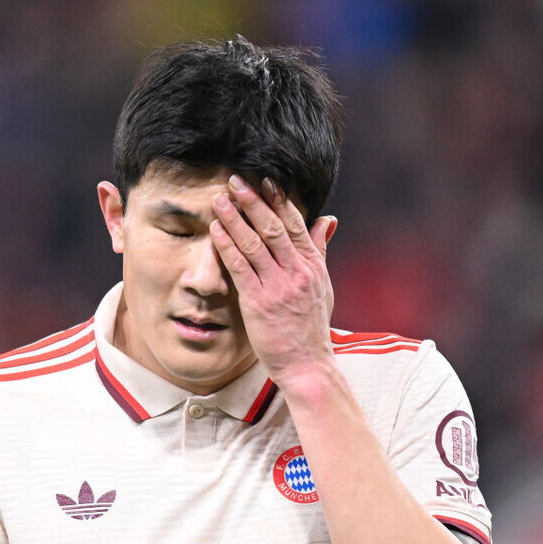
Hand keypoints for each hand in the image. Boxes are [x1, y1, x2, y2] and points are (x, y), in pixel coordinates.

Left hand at [210, 174, 336, 386]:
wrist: (307, 364)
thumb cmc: (311, 327)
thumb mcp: (322, 285)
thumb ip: (320, 250)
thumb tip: (327, 219)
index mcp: (312, 266)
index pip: (295, 224)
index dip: (278, 200)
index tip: (265, 179)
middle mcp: (296, 272)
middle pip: (273, 227)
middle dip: (253, 201)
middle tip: (236, 180)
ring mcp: (277, 287)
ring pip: (254, 244)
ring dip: (235, 218)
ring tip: (220, 199)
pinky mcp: (258, 302)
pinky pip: (240, 267)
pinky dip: (226, 246)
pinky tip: (215, 230)